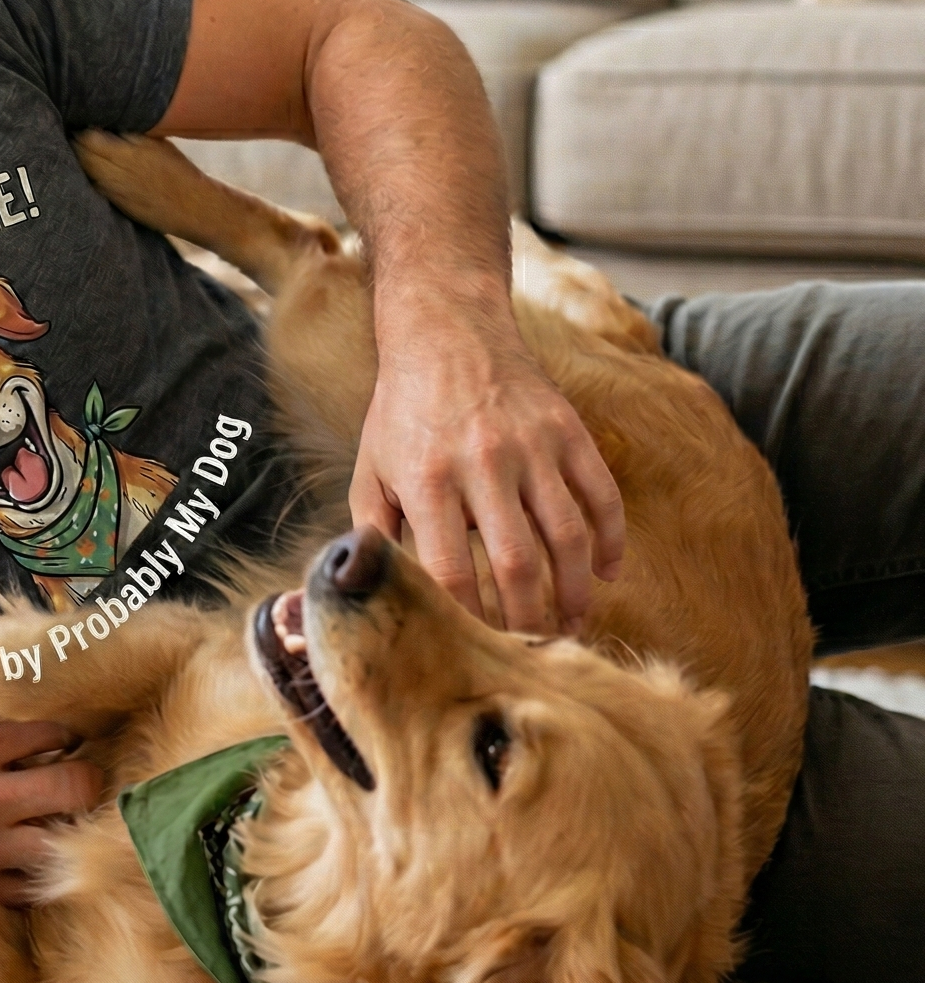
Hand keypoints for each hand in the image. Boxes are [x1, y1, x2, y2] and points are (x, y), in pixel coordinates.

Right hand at [0, 715, 101, 905]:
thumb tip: (44, 703)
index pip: (53, 734)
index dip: (65, 737)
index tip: (62, 744)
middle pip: (76, 787)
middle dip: (85, 780)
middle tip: (77, 780)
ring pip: (64, 838)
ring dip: (65, 826)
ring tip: (54, 817)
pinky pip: (38, 880)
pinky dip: (40, 865)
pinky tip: (28, 850)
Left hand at [349, 318, 623, 633]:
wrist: (446, 330)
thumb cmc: (402, 410)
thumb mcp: (370, 467)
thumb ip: (374, 529)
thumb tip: (379, 589)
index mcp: (426, 479)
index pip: (449, 571)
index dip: (466, 619)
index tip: (473, 648)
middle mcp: (482, 463)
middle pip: (516, 564)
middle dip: (527, 620)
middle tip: (531, 652)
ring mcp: (532, 446)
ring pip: (568, 537)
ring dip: (575, 593)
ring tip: (572, 626)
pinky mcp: (568, 430)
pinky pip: (602, 495)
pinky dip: (612, 541)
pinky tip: (606, 573)